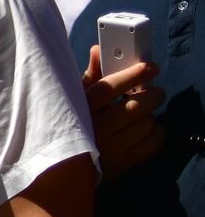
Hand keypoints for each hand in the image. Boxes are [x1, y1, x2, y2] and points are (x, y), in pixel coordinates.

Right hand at [82, 45, 165, 180]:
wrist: (61, 167)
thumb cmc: (70, 123)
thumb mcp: (73, 98)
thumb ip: (90, 75)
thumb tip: (99, 49)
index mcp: (79, 110)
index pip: (109, 88)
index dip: (131, 75)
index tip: (148, 67)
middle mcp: (95, 130)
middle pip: (136, 107)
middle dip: (152, 95)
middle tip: (153, 91)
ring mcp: (110, 149)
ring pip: (147, 124)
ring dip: (149, 115)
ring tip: (142, 114)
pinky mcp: (123, 164)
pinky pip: (153, 144)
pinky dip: (156, 133)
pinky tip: (146, 129)